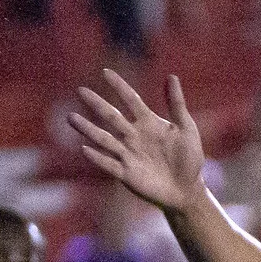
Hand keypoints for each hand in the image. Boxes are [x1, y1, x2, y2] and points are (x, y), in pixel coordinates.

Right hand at [71, 71, 209, 213]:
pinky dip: (97, 158)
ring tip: (71, 118)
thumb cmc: (189, 158)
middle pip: (112, 117)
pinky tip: (85, 149)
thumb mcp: (186, 129)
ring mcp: (128, 154)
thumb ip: (177, 105)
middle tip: (81, 90)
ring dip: (88, 129)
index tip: (105, 72)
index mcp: (148, 122)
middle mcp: (133, 136)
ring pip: (104, 139)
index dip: (119, 86)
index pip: (131, 100)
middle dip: (97, 104)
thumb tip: (171, 76)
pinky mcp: (126, 174)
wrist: (187, 189)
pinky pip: (109, 164)